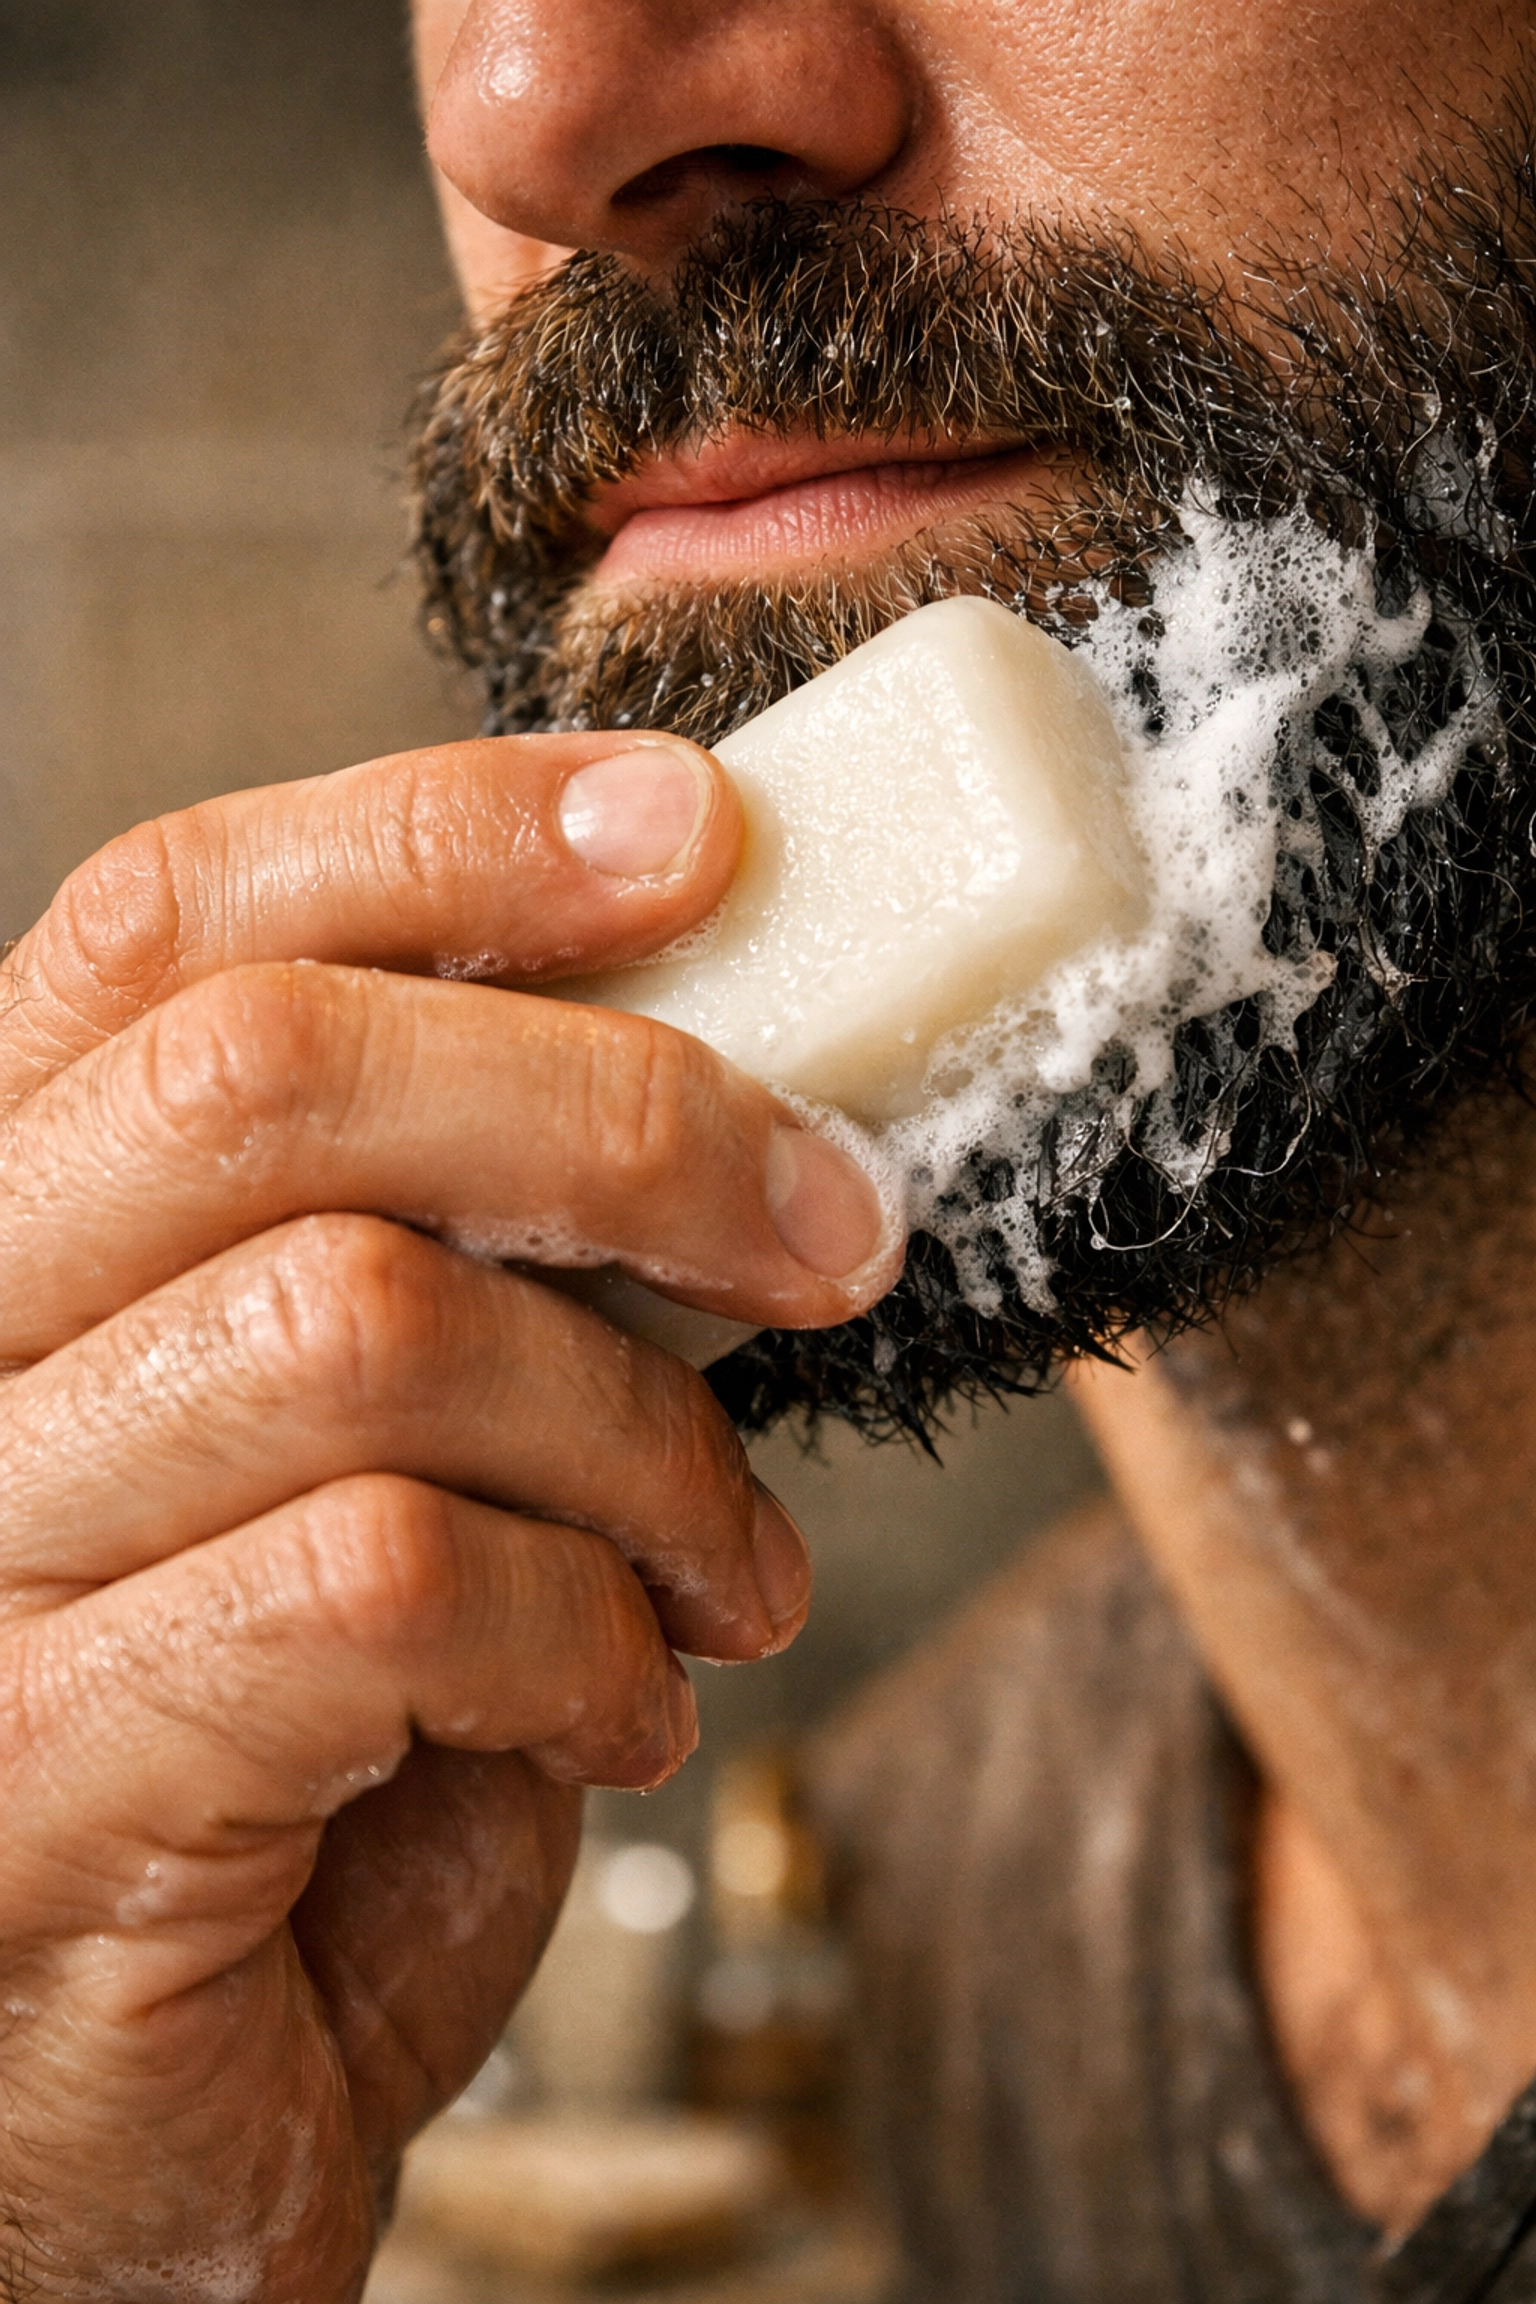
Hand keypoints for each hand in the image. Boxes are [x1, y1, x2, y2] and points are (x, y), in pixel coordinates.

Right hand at [0, 732, 899, 2298]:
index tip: (697, 830)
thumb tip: (735, 1109)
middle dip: (623, 1115)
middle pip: (268, 1076)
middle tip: (827, 1226)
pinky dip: (580, 1635)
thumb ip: (484, 1278)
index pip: (167, 926)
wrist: (144, 2145)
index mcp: (28, 1231)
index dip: (436, 833)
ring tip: (728, 1566)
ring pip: (356, 1321)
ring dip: (639, 1441)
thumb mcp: (395, 1465)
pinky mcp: (35, 1775)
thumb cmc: (298, 1778)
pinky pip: (381, 1584)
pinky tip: (616, 1711)